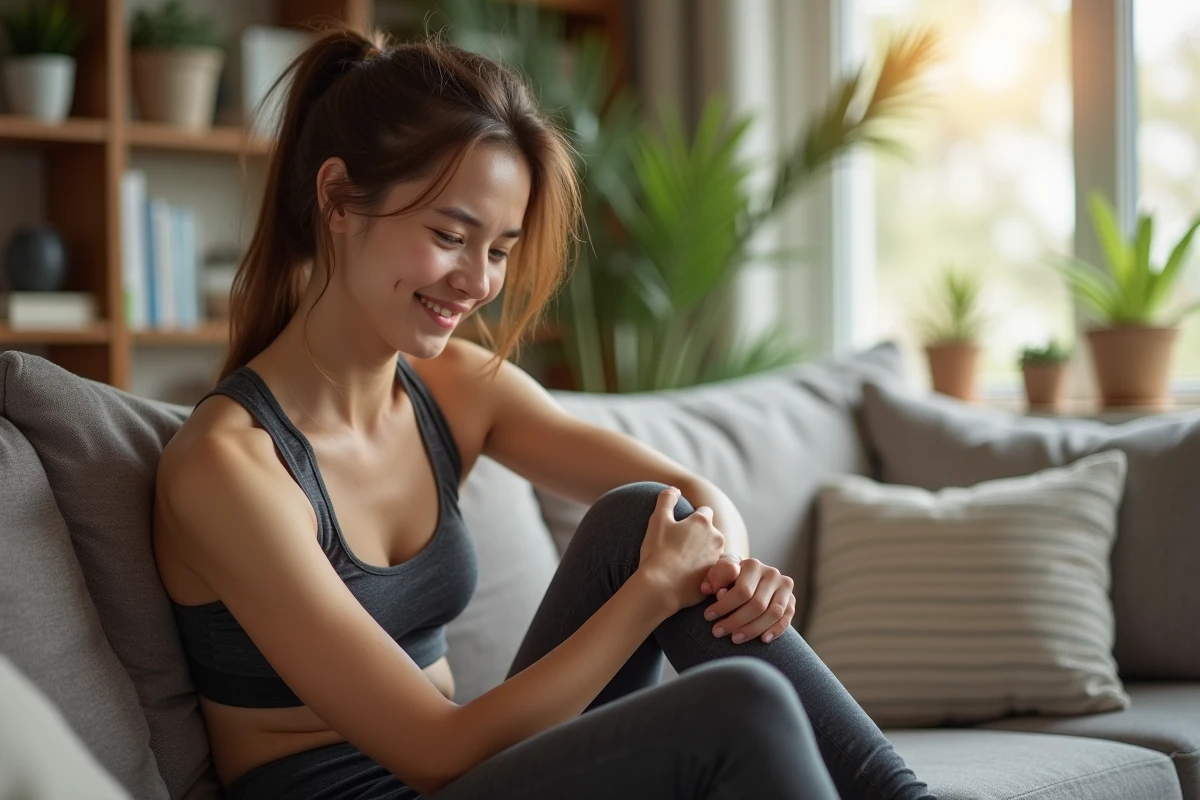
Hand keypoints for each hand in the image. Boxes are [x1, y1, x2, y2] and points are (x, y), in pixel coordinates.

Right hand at [637, 487, 725, 611]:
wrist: (661, 586)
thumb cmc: (658, 552)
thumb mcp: (658, 520)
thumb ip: (666, 499)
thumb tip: (675, 489)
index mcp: (702, 521)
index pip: (704, 512)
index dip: (692, 518)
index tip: (681, 528)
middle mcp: (716, 537)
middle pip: (711, 531)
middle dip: (700, 536)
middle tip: (680, 546)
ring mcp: (718, 558)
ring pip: (713, 550)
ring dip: (703, 552)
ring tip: (684, 562)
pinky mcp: (717, 576)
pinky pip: (712, 569)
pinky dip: (703, 569)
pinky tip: (688, 575)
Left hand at [701, 557, 794, 644]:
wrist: (748, 578)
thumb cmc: (728, 577)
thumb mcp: (718, 573)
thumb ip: (716, 578)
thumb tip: (711, 589)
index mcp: (753, 565)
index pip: (742, 590)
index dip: (724, 606)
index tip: (708, 617)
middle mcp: (772, 574)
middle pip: (757, 604)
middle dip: (735, 621)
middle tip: (718, 632)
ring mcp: (784, 587)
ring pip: (772, 613)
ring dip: (753, 629)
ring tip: (735, 639)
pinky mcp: (791, 600)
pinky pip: (786, 618)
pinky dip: (775, 630)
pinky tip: (763, 640)